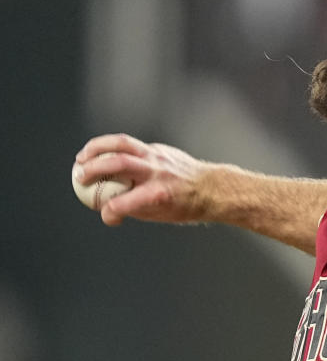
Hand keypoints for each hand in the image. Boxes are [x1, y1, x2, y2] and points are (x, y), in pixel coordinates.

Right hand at [74, 133, 211, 225]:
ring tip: (81, 158)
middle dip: (92, 169)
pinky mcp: (159, 149)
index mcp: (158, 194)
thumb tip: (107, 207)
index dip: (109, 212)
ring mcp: (158, 157)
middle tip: (78, 177)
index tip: (107, 216)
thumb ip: (134, 208)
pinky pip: (131, 145)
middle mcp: (157, 172)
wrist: (213, 188)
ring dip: (96, 148)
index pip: (123, 203)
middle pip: (118, 163)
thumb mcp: (161, 215)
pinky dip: (113, 149)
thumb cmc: (185, 205)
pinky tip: (102, 156)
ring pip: (122, 144)